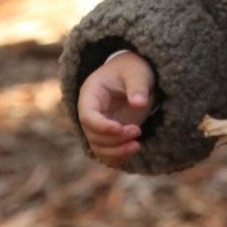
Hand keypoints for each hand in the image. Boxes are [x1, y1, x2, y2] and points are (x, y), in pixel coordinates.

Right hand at [77, 51, 155, 165]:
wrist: (135, 75)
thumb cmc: (133, 70)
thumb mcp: (137, 72)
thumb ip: (137, 86)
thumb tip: (139, 104)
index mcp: (90, 94)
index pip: (87, 116)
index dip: (101, 126)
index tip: (121, 128)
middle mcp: (90, 113)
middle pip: (92, 135)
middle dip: (114, 139)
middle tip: (137, 131)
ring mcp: (99, 126)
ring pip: (98, 148)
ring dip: (116, 152)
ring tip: (137, 146)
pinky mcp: (109, 136)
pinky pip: (107, 153)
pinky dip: (118, 157)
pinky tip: (134, 150)